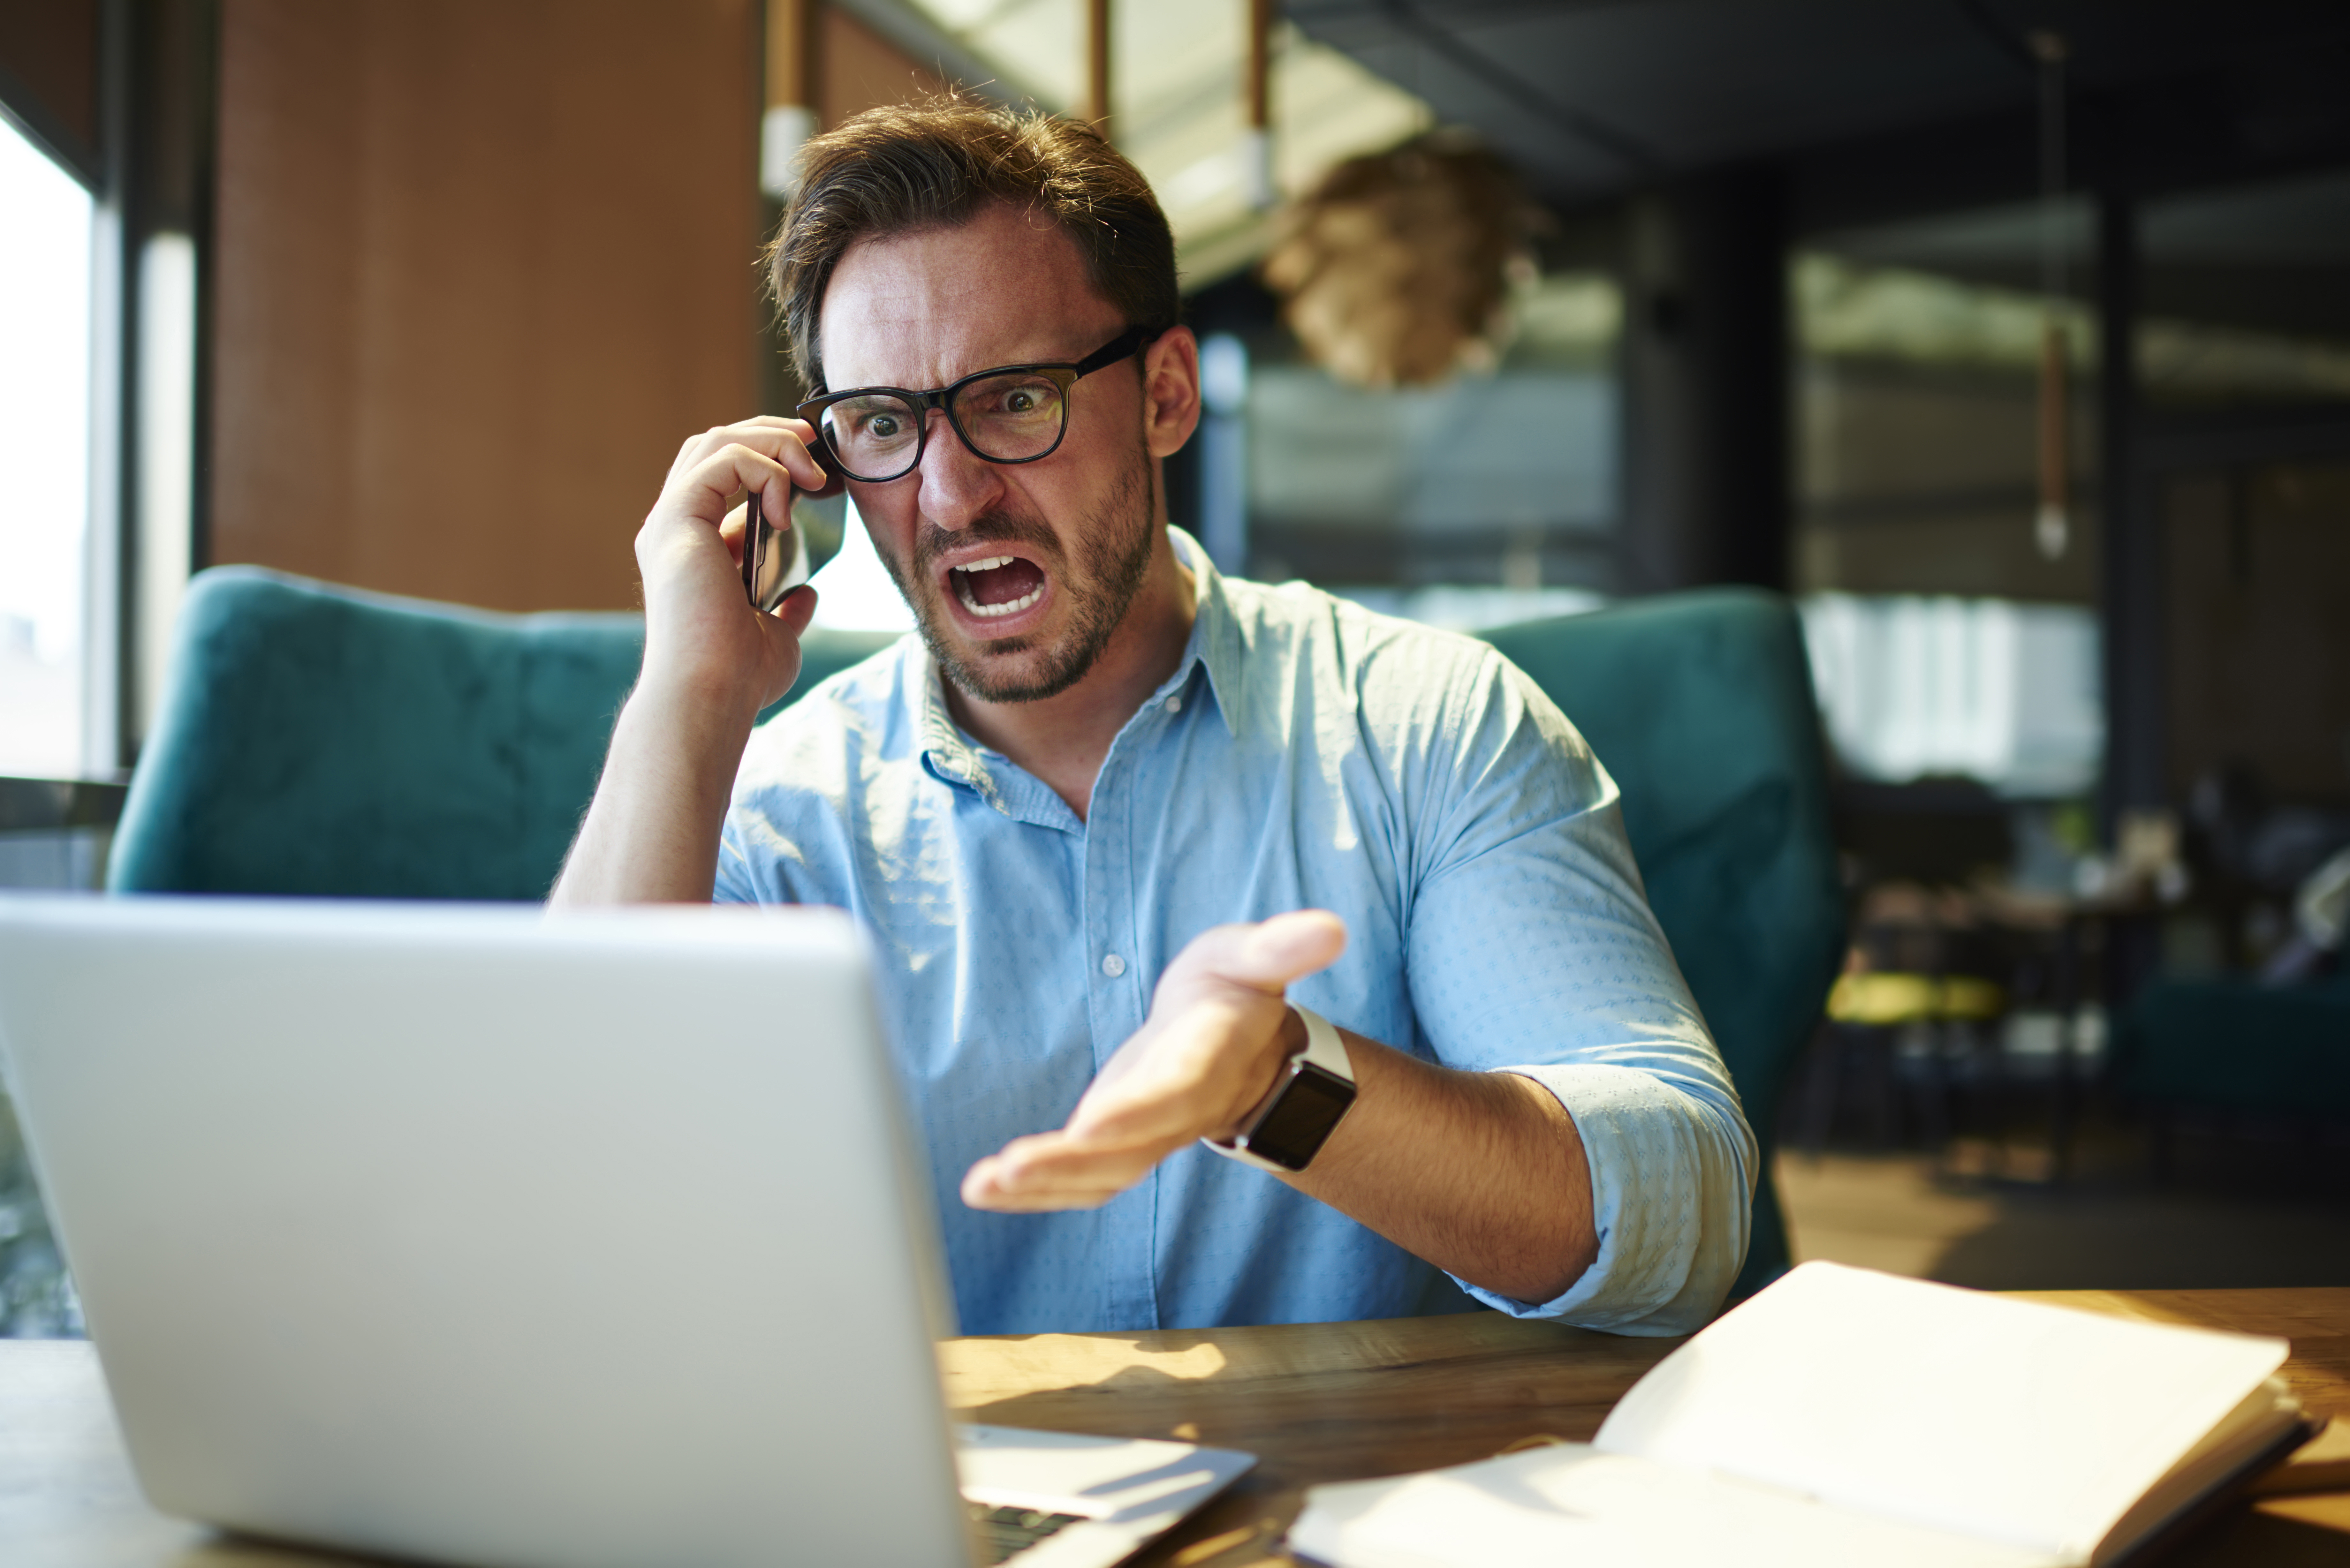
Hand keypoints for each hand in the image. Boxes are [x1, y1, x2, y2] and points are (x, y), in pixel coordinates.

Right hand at [634, 417, 839, 720]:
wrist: (712, 695)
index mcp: (691, 547)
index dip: (768, 458)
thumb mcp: (776, 634)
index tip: (816, 474)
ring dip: (772, 443)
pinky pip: (723, 460)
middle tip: (816, 449)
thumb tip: (806, 594)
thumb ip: (787, 608)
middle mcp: (674, 528)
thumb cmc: (739, 676)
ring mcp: (670, 522)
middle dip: (769, 435)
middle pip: (714, 444)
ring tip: (812, 472)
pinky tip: (788, 510)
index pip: (720, 473)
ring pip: (716, 441)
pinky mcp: (677, 520)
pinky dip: (764, 470)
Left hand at [961, 911, 1348, 1211]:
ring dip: (1043, 1184)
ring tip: (984, 1185)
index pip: (1177, 1089)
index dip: (1139, 1109)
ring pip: (1100, 1173)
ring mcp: (1148, 1134)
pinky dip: (1036, 1191)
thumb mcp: (1255, 956)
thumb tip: (1331, 927)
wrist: (1243, 1044)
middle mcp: (1179, 1108)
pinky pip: (1081, 1179)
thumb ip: (1283, 945)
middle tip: (1012, 1168)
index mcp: (1210, 1058)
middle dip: (1070, 1161)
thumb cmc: (1237, 990)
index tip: (1092, 1122)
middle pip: (1129, 1146)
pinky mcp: (1118, 1143)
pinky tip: (985, 1189)